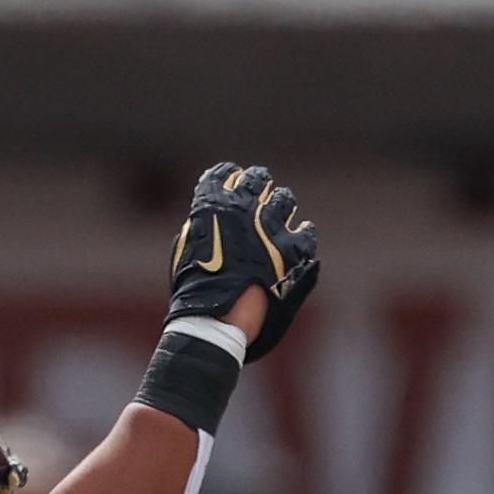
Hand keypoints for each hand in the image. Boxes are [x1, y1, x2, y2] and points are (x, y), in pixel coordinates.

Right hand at [167, 163, 320, 361]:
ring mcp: (270, 226)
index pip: (222, 173)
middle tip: (262, 194)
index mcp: (211, 205)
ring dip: (280, 204)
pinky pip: (306, 231)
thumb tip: (211, 216)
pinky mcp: (294, 249)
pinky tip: (301, 236)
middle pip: (257, 179)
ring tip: (279, 216)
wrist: (216, 320)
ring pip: (283, 199)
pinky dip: (304, 233)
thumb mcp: (187, 250)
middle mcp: (242, 207)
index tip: (235, 178)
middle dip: (259, 184)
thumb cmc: (195, 293)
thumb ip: (201, 227)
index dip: (230, 175)